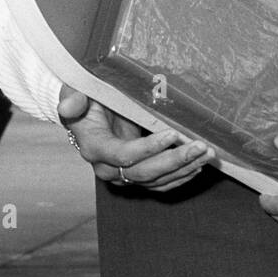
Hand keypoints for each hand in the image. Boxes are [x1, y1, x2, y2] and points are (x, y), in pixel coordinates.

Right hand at [58, 86, 211, 191]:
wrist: (88, 114)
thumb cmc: (87, 99)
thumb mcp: (78, 93)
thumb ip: (73, 99)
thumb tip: (70, 105)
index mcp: (94, 147)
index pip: (123, 155)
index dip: (148, 148)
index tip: (173, 134)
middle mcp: (107, 167)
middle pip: (144, 172)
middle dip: (175, 160)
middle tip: (200, 147)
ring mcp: (123, 175)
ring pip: (156, 180)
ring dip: (184, 169)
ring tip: (207, 154)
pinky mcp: (136, 175)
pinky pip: (160, 183)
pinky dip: (180, 177)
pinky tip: (199, 166)